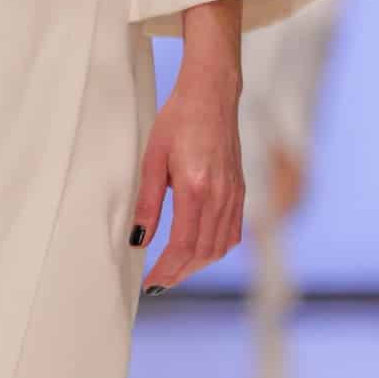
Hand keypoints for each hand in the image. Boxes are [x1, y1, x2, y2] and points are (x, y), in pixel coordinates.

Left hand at [131, 55, 244, 292]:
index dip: (166, 270)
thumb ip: (147, 203)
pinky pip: (232, 233)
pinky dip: (215, 249)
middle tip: (158, 282)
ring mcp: (234, 195)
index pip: (182, 245)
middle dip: (179, 273)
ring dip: (197, 265)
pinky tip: (198, 251)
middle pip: (202, 252)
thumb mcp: (153, 159)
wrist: (212, 95)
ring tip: (174, 271)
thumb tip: (138, 241)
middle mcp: (220, 196)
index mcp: (195, 188)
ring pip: (220, 247)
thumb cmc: (178, 120)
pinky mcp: (240, 191)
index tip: (150, 283)